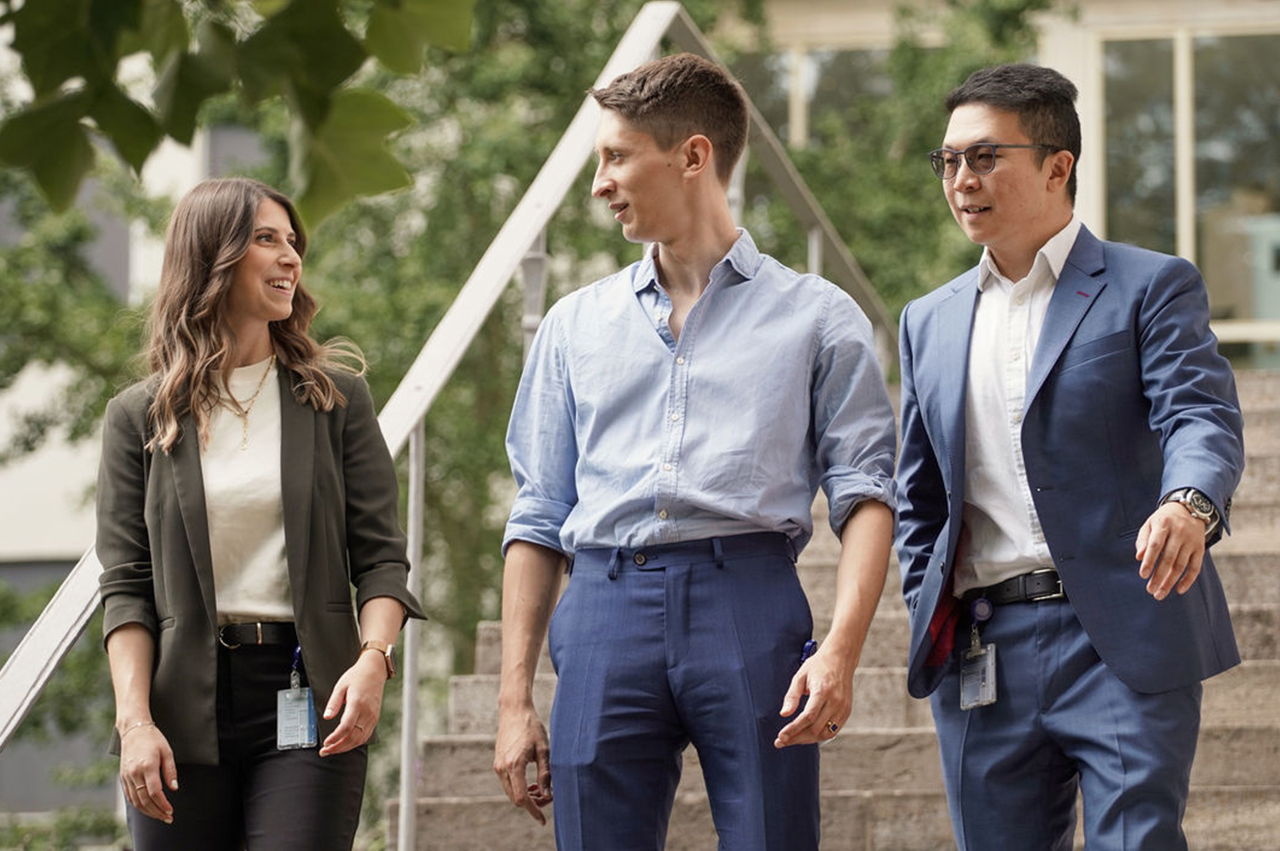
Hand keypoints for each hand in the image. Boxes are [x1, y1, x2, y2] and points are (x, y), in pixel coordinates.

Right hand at [119, 722, 176, 822]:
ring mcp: (126, 776)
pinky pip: (129, 796)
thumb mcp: (167, 751)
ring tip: (159, 816)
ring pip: (135, 801)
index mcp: (147, 766)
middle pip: (145, 800)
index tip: (171, 810)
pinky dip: (138, 805)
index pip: (155, 792)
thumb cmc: (153, 739)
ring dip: (147, 811)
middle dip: (156, 812)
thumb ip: (170, 771)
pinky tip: (148, 808)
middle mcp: (134, 773)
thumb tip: (174, 788)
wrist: (133, 730)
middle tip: (167, 818)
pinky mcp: (123, 777)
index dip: (163, 804)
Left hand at [319, 650, 386, 755]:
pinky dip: (354, 743)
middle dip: (337, 747)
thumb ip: (333, 703)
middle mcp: (367, 712)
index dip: (335, 737)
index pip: (346, 727)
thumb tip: (326, 717)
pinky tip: (345, 744)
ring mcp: (372, 717)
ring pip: (359, 739)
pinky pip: (365, 736)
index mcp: (357, 703)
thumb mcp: (340, 686)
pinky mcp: (374, 719)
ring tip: (332, 750)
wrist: (375, 671)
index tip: (325, 743)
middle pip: (352, 737)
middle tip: (324, 751)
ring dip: (345, 748)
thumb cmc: (357, 676)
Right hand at [493, 703, 552, 823]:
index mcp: (514, 765)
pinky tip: (531, 783)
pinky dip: (519, 788)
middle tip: (549, 797)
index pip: (522, 798)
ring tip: (542, 790)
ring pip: (511, 792)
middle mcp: (502, 768)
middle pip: (516, 798)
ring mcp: (498, 766)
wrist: (514, 710)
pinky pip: (508, 783)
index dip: (534, 811)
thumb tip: (548, 795)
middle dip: (532, 804)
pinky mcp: (498, 762)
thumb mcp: (544, 750)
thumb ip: (545, 775)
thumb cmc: (531, 727)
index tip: (542, 820)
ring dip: (526, 796)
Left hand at [774, 645, 852, 747]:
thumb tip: (784, 714)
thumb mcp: (800, 676)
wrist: (841, 658)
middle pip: (815, 729)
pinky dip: (820, 736)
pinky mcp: (846, 711)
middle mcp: (835, 701)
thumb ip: (792, 696)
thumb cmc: (818, 665)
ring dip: (808, 740)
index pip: (807, 717)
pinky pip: (833, 730)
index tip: (781, 737)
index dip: (793, 729)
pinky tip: (807, 735)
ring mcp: (843, 708)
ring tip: (792, 739)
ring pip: (825, 733)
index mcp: (822, 691)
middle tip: (781, 741)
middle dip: (797, 738)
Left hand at [1136, 502, 1207, 599]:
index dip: (1149, 561)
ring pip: (1181, 565)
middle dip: (1159, 576)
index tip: (1143, 575)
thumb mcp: (1150, 524)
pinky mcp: (1200, 548)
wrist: (1189, 508)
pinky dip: (1188, 580)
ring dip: (1171, 581)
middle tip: (1150, 591)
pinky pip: (1196, 567)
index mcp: (1164, 524)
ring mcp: (1191, 541)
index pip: (1155, 545)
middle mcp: (1179, 532)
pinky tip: (1179, 590)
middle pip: (1169, 558)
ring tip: (1160, 593)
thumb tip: (1139, 557)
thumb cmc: (1163, 520)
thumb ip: (1143, 540)